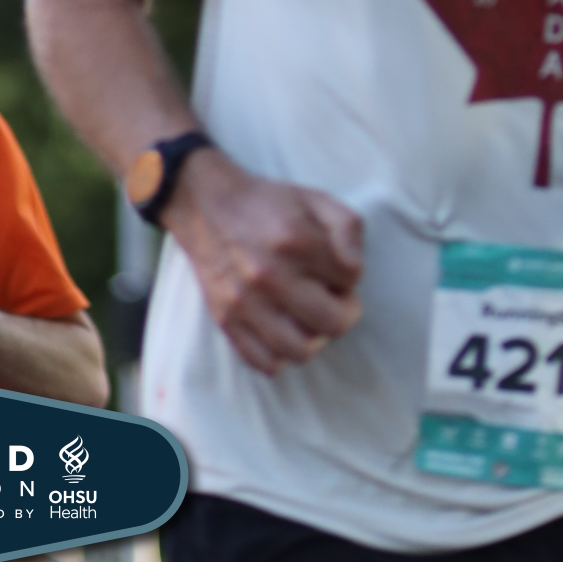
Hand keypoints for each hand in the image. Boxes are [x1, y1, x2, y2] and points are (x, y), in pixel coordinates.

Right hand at [165, 152, 363, 375]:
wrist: (208, 207)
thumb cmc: (268, 205)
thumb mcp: (315, 198)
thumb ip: (348, 227)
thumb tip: (354, 269)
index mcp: (296, 239)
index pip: (350, 277)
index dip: (351, 273)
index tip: (337, 268)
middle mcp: (270, 275)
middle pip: (332, 322)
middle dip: (344, 311)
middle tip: (334, 299)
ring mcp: (246, 302)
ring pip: (300, 350)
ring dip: (316, 338)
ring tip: (311, 319)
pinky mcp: (227, 321)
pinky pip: (264, 362)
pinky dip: (282, 356)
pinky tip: (285, 332)